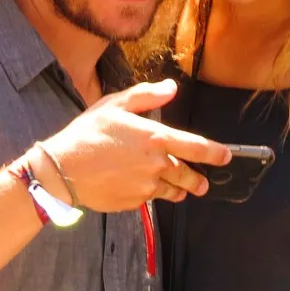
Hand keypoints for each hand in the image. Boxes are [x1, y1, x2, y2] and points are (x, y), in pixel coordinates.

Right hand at [27, 79, 230, 212]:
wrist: (63, 169)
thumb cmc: (88, 133)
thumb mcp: (116, 104)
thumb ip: (147, 96)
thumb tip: (171, 88)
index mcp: (156, 138)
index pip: (196, 147)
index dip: (215, 153)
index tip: (226, 157)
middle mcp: (156, 165)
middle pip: (188, 175)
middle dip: (198, 180)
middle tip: (202, 183)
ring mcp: (146, 187)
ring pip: (172, 191)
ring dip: (180, 190)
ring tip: (184, 191)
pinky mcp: (133, 202)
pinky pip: (149, 199)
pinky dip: (152, 194)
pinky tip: (145, 189)